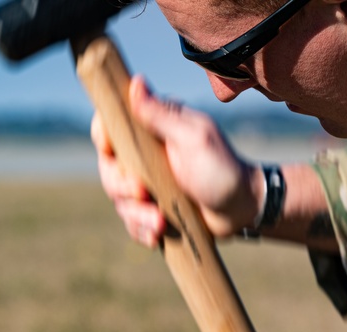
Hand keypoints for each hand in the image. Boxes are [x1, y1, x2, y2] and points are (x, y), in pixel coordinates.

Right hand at [91, 75, 262, 247]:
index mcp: (152, 130)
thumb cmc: (223, 167)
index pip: (111, 125)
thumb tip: (136, 83)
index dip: (103, 137)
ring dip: (136, 215)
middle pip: (109, 169)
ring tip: (160, 222)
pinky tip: (158, 234)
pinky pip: (133, 223)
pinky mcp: (153, 211)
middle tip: (143, 194)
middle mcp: (145, 156)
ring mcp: (148, 185)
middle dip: (121, 187)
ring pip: (119, 201)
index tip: (110, 150)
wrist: (243, 208)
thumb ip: (162, 115)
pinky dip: (143, 231)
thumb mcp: (194, 138)